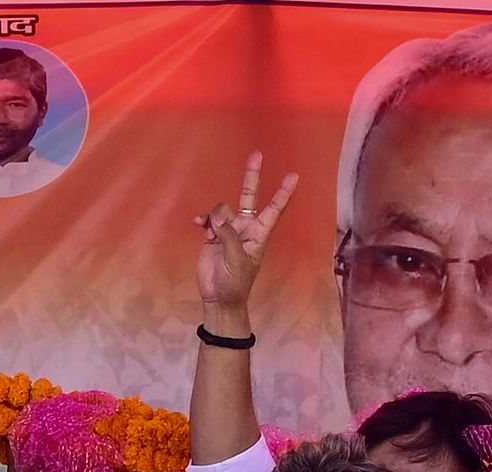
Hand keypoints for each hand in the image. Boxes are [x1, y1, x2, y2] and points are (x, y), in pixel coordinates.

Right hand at [194, 152, 298, 319]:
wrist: (218, 297)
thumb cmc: (235, 282)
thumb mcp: (236, 259)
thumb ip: (228, 235)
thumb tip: (217, 217)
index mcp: (259, 234)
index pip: (274, 209)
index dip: (283, 193)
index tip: (293, 176)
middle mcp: (246, 227)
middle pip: (250, 196)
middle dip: (252, 176)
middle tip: (257, 154)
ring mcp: (229, 230)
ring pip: (223, 209)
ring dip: (216, 217)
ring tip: (212, 233)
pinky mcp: (213, 236)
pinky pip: (208, 221)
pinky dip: (203, 220)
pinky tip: (198, 224)